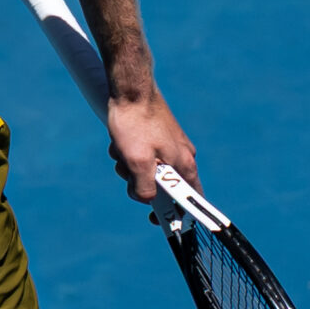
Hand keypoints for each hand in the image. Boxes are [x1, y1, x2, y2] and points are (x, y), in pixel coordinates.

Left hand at [105, 87, 196, 203]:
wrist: (130, 88)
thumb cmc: (135, 123)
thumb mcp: (137, 162)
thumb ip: (145, 187)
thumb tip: (147, 199)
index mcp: (184, 165)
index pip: (189, 200)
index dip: (174, 214)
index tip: (154, 220)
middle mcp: (183, 156)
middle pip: (162, 186)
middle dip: (139, 183)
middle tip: (126, 172)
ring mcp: (171, 145)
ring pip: (148, 170)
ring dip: (130, 166)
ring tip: (120, 151)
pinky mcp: (159, 136)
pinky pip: (143, 155)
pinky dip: (129, 154)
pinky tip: (119, 142)